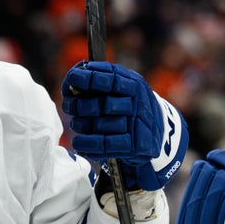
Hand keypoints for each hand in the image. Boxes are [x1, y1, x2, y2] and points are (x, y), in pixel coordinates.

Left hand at [62, 61, 187, 190]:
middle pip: (103, 104)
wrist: (156, 132)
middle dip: (80, 105)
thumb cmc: (128, 105)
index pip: (112, 79)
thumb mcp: (122, 86)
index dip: (91, 78)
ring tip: (76, 124)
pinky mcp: (134, 146)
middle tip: (69, 106)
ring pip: (102, 125)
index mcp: (133, 85)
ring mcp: (136, 126)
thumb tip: (74, 76)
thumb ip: (101, 78)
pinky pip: (107, 146)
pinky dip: (89, 144)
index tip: (72, 78)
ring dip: (82, 125)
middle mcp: (137, 104)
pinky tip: (78, 142)